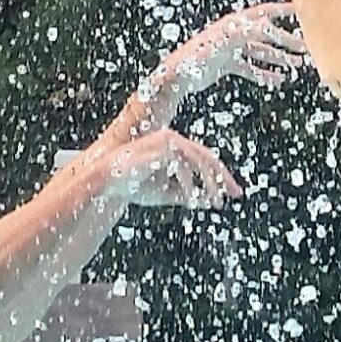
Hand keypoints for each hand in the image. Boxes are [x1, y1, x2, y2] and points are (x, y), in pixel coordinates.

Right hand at [103, 129, 241, 210]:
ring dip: (208, 183)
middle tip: (234, 195)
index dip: (221, 176)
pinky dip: (188, 186)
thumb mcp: (165, 193)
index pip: (205, 158)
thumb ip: (186, 194)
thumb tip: (208, 202)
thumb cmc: (133, 186)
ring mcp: (166, 140)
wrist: (105, 182)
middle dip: (222, 178)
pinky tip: (192, 201)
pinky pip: (181, 168)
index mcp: (175, 145)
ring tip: (214, 202)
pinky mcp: (159, 147)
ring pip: (198, 161)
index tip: (234, 193)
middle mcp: (173, 139)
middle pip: (207, 157)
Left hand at [144, 3, 308, 109]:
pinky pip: (251, 68)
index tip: (301, 11)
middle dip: (286, 40)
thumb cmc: (190, 60)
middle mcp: (233, 34)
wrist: (175, 78)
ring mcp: (231, 49)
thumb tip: (257, 29)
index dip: (282, 12)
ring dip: (280, 58)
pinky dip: (265, 74)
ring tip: (298, 65)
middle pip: (266, 34)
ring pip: (261, 52)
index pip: (262, 15)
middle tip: (306, 47)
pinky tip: (279, 80)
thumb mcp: (214, 47)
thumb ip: (235, 36)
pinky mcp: (227, 64)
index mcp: (232, 26)